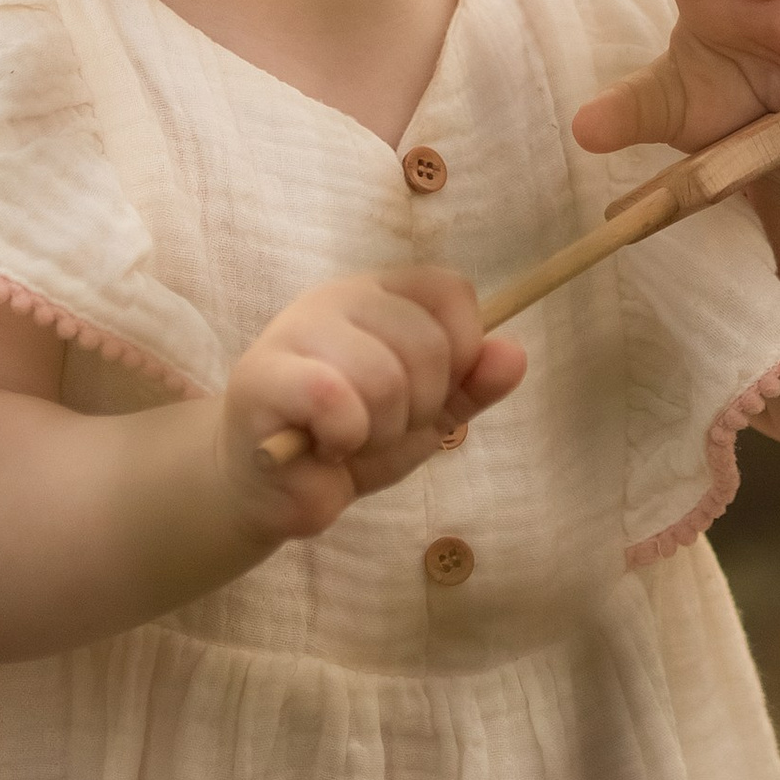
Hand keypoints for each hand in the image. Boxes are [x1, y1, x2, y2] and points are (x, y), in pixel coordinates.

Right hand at [220, 266, 527, 537]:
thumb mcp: (423, 416)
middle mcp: (338, 296)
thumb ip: (470, 386)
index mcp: (380, 294)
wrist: (272, 488)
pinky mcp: (263, 374)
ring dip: (379, 432)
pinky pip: (336, 400)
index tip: (432, 394)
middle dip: (419, 409)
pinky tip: (323, 447)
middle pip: (426, 344)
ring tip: (348, 439)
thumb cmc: (348, 441)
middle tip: (379, 428)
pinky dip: (344, 439)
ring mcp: (296, 329)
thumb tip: (516, 354)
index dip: (461, 351)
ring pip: (384, 376)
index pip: (451, 291)